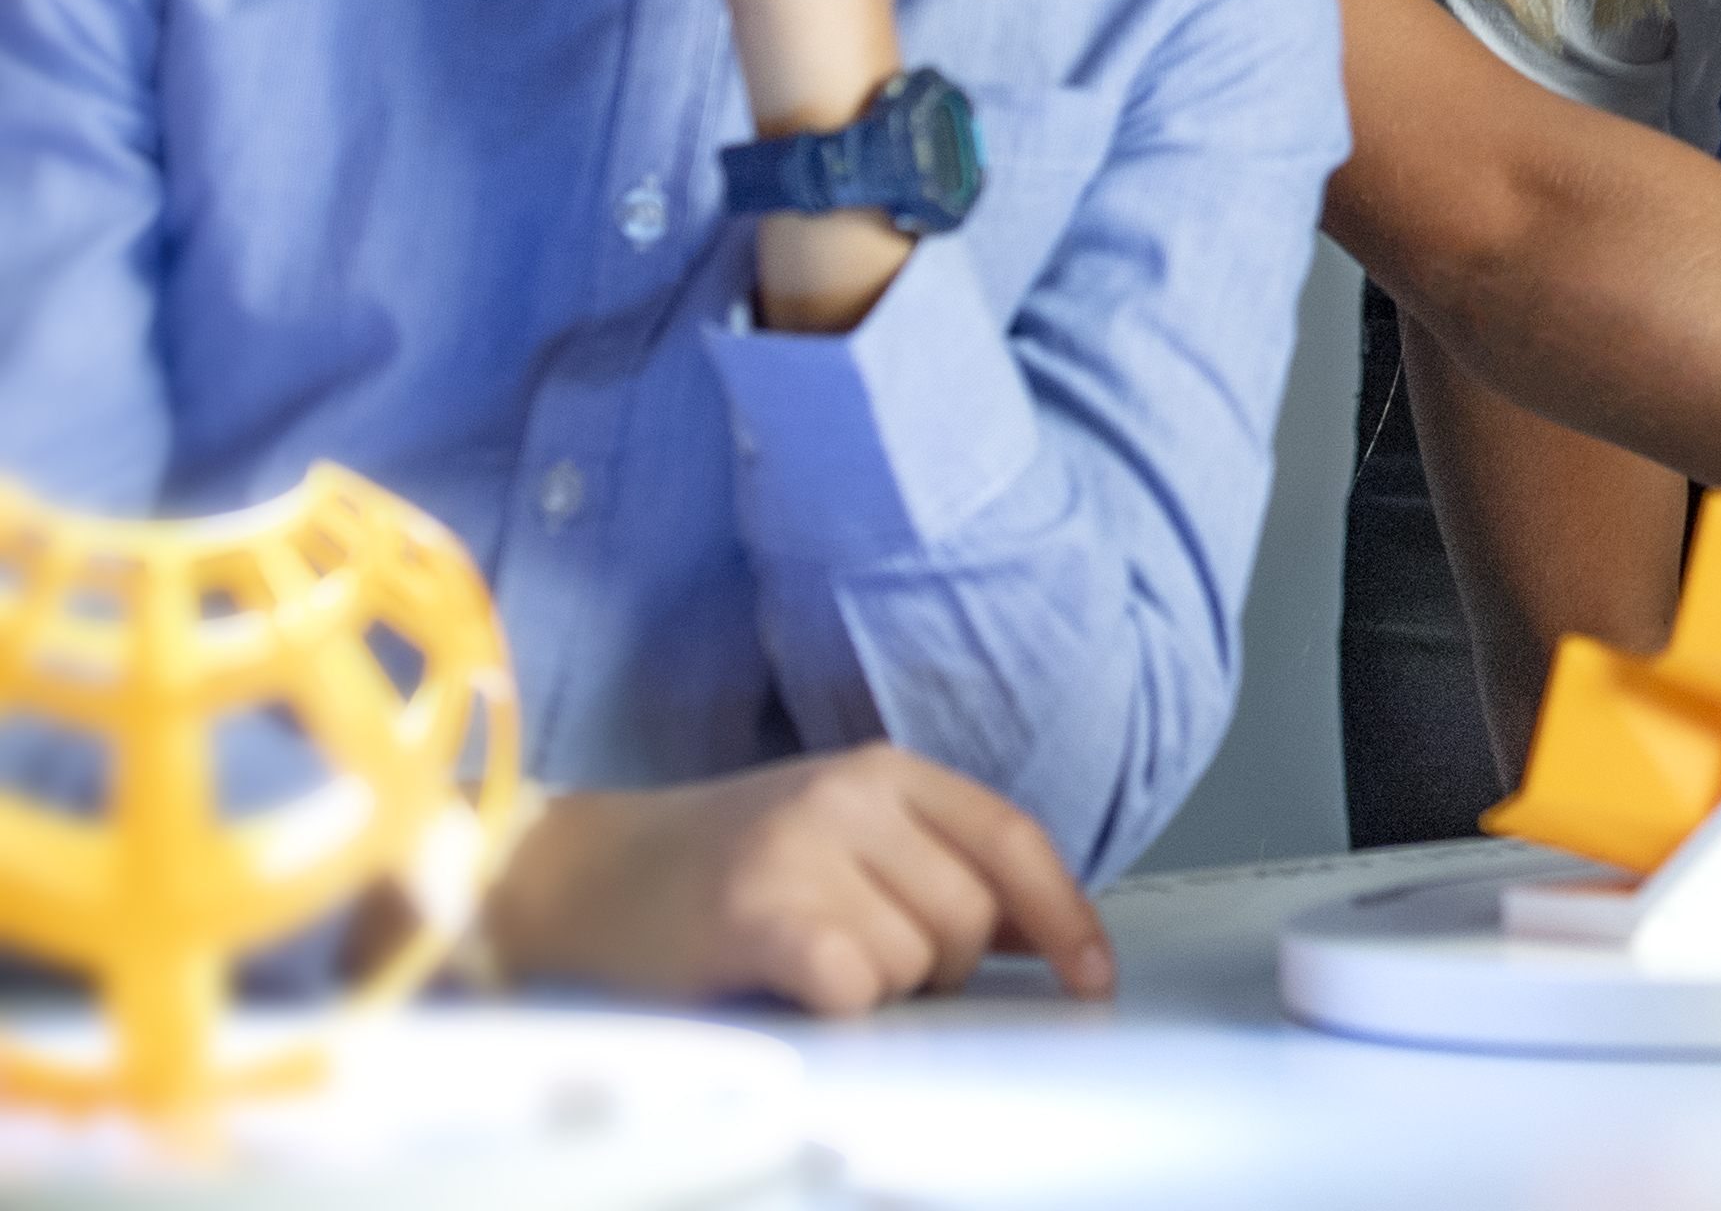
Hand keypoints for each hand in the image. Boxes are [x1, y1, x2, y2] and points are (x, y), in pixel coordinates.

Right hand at [486, 748, 1109, 1016]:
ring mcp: (800, 848)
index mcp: (882, 772)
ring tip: (803, 965)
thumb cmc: (710, 870)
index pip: (1011, 840)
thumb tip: (1039, 935)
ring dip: (875, 990)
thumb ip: (930, 868)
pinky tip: (792, 987)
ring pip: (912, 959)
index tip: (1093, 975)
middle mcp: (848, 796)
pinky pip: (852, 982)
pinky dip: (837, 1004)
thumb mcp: (834, 838)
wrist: (573, 875)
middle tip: (862, 967)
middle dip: (937, 968)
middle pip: (969, 916)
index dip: (1064, 914)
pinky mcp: (755, 909)